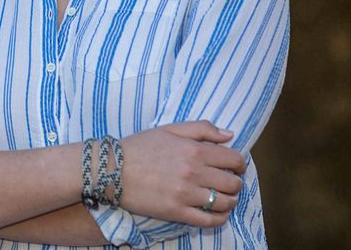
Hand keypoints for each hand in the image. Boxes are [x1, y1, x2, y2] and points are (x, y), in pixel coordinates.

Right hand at [118, 121, 244, 228]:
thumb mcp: (169, 129)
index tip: (236, 166)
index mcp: (193, 150)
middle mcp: (193, 172)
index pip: (233, 159)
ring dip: (230, 201)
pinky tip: (217, 213)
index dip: (240, 164)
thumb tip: (230, 135)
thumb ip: (201, 129)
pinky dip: (219, 218)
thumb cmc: (139, 146)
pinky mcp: (176, 212)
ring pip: (225, 203)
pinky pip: (209, 221)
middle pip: (232, 183)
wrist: (111, 169)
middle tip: (228, 182)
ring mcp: (185, 194)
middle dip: (236, 183)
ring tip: (223, 198)